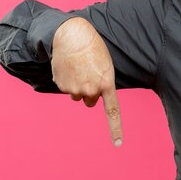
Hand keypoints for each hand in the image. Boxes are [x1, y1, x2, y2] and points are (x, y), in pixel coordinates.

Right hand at [51, 17, 122, 146]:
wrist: (72, 36)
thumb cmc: (93, 48)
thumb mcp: (106, 65)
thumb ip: (103, 82)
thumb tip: (92, 96)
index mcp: (107, 84)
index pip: (113, 111)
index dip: (115, 129)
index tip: (117, 143)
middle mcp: (92, 90)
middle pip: (90, 101)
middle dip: (89, 91)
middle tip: (87, 73)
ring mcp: (76, 90)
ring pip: (77, 95)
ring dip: (77, 85)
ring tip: (78, 67)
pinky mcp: (62, 86)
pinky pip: (66, 88)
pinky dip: (66, 80)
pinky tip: (68, 67)